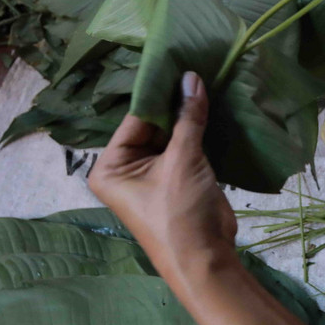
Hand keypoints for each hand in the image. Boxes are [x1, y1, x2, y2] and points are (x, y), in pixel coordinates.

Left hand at [88, 72, 236, 278]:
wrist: (206, 262)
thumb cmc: (179, 213)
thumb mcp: (182, 161)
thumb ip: (188, 118)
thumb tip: (191, 77)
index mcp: (111, 166)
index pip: (136, 118)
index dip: (159, 93)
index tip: (179, 62)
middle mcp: (127, 166)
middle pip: (153, 124)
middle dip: (175, 102)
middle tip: (197, 66)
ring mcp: (154, 172)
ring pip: (172, 133)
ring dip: (189, 114)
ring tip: (208, 77)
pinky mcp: (179, 177)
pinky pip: (186, 145)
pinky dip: (199, 128)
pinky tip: (214, 102)